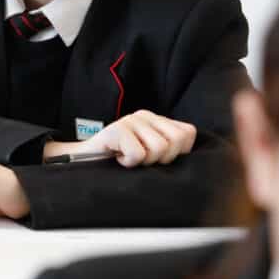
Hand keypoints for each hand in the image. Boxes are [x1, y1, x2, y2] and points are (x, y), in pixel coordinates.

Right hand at [45, 111, 196, 167]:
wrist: (83, 161)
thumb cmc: (120, 161)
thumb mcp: (150, 153)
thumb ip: (169, 148)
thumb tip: (195, 159)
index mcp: (156, 119)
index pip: (187, 134)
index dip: (177, 153)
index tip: (156, 158)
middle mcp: (145, 115)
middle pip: (176, 141)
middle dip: (162, 159)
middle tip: (142, 159)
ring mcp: (130, 120)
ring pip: (159, 149)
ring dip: (144, 162)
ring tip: (129, 158)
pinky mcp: (116, 130)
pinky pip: (138, 155)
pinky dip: (128, 163)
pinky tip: (118, 158)